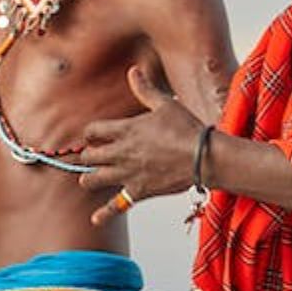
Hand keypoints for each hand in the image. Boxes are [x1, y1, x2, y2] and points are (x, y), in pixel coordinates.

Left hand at [80, 66, 204, 225]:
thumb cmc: (187, 129)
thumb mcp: (165, 104)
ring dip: (90, 178)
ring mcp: (127, 174)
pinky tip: (96, 219)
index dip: (91, 133)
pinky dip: (104, 214)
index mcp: (126, 130)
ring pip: (92, 179)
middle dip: (89, 155)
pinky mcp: (138, 191)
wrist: (203, 156)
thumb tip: (134, 71)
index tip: (96, 135)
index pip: (92, 131)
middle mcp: (121, 153)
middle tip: (96, 155)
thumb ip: (145, 90)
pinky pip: (115, 206)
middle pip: (88, 156)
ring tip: (94, 176)